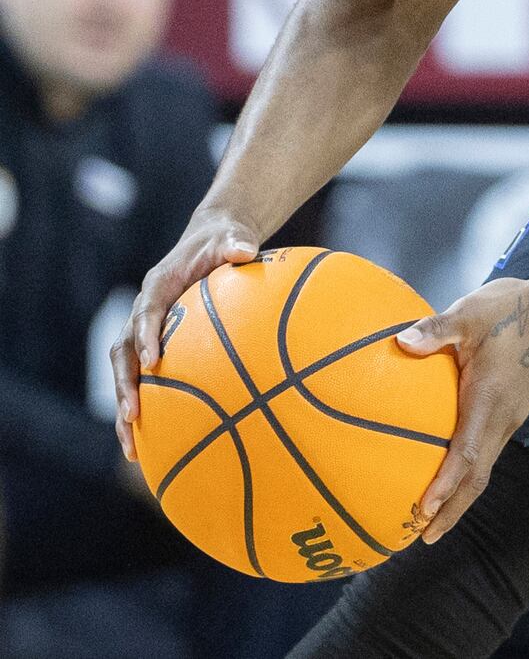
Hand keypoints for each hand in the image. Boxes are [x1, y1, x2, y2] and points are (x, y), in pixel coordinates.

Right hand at [112, 211, 260, 458]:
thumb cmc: (222, 241)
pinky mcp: (155, 347)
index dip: (145, 336)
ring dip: (124, 408)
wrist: (211, 241)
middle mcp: (143, 311)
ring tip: (131, 448)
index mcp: (158, 285)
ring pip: (126, 374)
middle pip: (122, 352)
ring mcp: (145, 332)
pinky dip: (144, 410)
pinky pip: (143, 381)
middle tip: (133, 415)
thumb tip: (247, 251)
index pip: (145, 312)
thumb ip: (235, 243)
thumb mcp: (230, 237)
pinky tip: (153, 446)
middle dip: (124, 385)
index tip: (153, 362)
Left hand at [398, 276, 528, 542]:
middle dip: (451, 510)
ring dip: (460, 497)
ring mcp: (510, 419)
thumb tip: (400, 340)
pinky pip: (489, 452)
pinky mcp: (513, 412)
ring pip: (484, 468)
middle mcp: (502, 418)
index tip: (424, 510)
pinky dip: (469, 473)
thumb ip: (436, 330)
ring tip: (433, 518)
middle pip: (477, 477)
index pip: (467, 453)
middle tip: (423, 537)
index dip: (446, 485)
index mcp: (488, 399)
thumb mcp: (469, 313)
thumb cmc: (510, 308)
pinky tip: (453, 473)